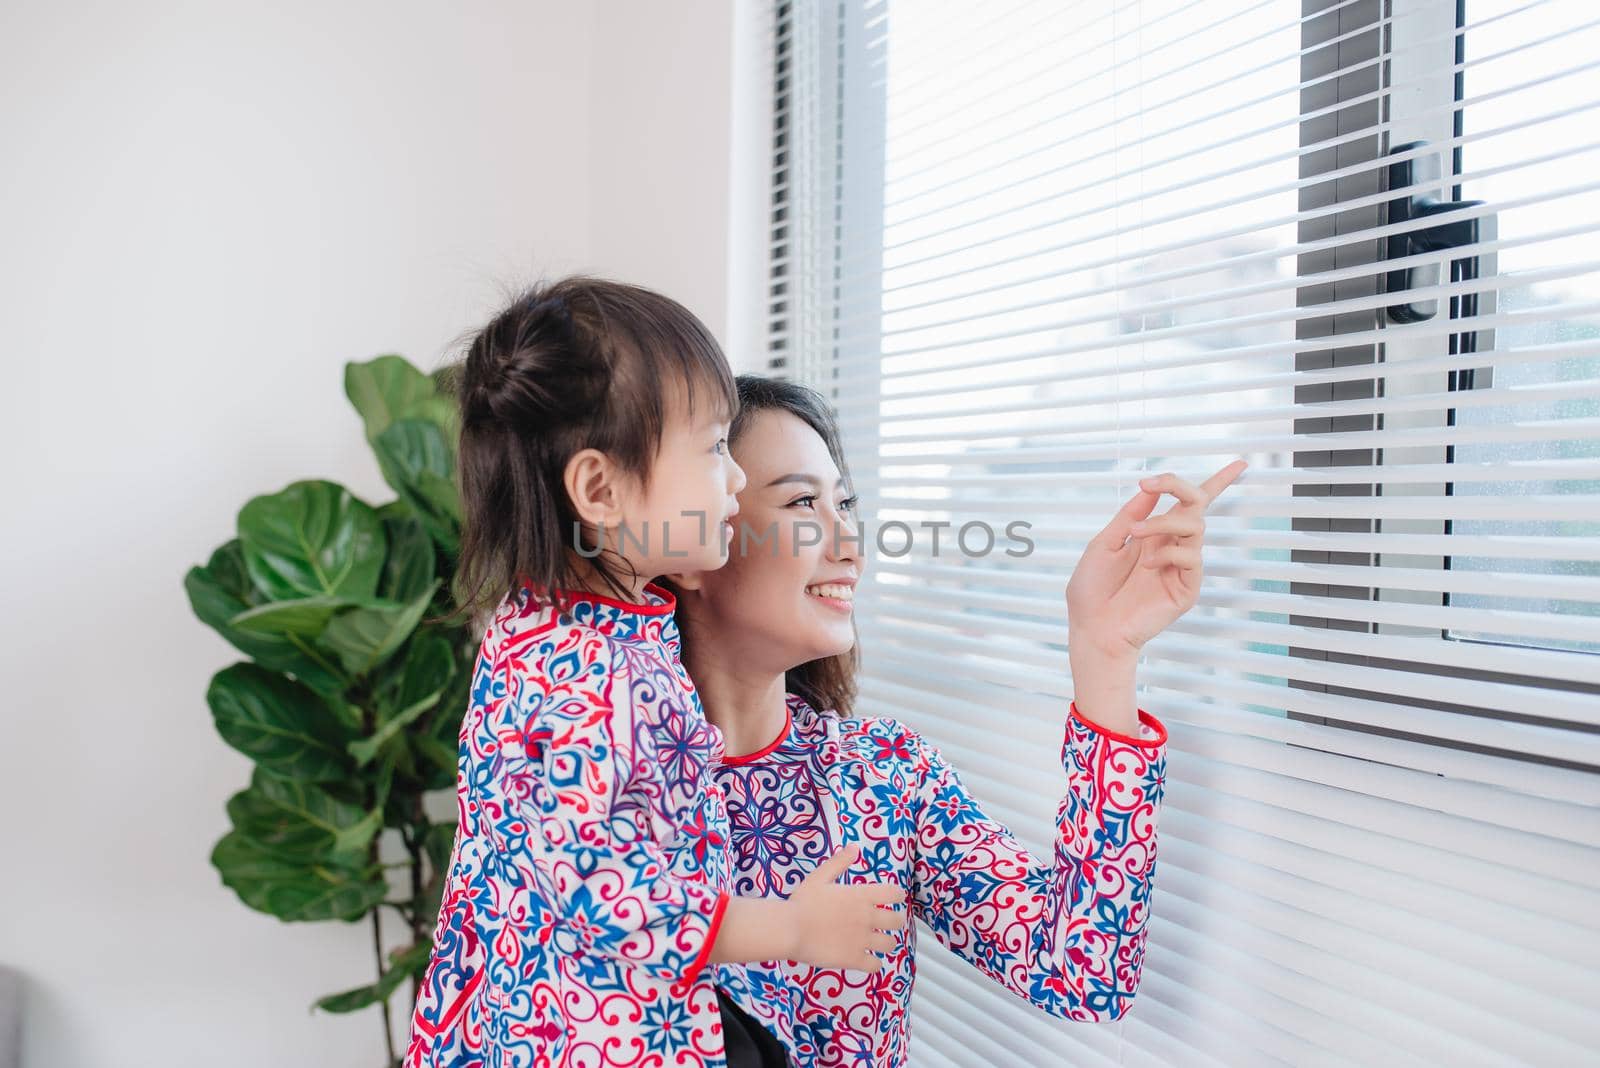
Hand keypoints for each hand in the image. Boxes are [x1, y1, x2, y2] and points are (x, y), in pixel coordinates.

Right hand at [786, 844, 905, 970]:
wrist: (790, 929)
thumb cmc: (803, 902)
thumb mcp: (820, 876)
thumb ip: (839, 862)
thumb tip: (855, 848)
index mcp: (861, 895)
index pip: (894, 893)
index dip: (897, 895)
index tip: (893, 898)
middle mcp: (867, 917)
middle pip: (897, 921)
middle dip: (894, 921)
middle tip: (886, 923)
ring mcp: (863, 940)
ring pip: (890, 944)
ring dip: (886, 943)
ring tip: (878, 943)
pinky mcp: (854, 959)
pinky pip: (876, 965)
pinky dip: (874, 964)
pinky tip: (866, 960)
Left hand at [1066, 460, 1247, 658]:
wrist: (1092, 628)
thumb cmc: (1092, 591)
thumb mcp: (1104, 543)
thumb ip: (1129, 516)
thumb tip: (1150, 490)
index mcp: (1153, 535)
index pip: (1188, 504)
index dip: (1217, 483)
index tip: (1239, 465)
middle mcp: (1170, 546)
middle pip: (1196, 505)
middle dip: (1178, 486)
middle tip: (1153, 483)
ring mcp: (1181, 567)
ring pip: (1194, 526)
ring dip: (1162, 522)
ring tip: (1136, 535)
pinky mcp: (1186, 588)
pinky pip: (1191, 557)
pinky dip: (1167, 553)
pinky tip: (1147, 566)